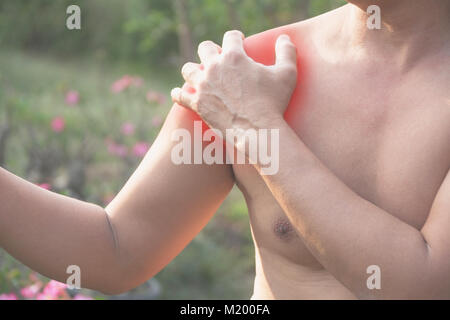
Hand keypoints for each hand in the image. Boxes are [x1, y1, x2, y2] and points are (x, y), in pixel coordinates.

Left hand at [171, 30, 297, 136]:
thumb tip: (284, 38)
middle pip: (204, 48)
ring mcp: (204, 86)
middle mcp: (215, 67)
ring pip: (188, 69)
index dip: (236, 37)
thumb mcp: (287, 74)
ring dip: (193, 70)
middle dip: (211, 50)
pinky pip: (180, 96)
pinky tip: (178, 93)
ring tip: (198, 75)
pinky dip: (178, 94)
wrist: (258, 131)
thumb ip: (287, 52)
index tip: (239, 42)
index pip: (230, 36)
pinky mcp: (197, 104)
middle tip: (217, 58)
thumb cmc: (274, 102)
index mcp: (235, 56)